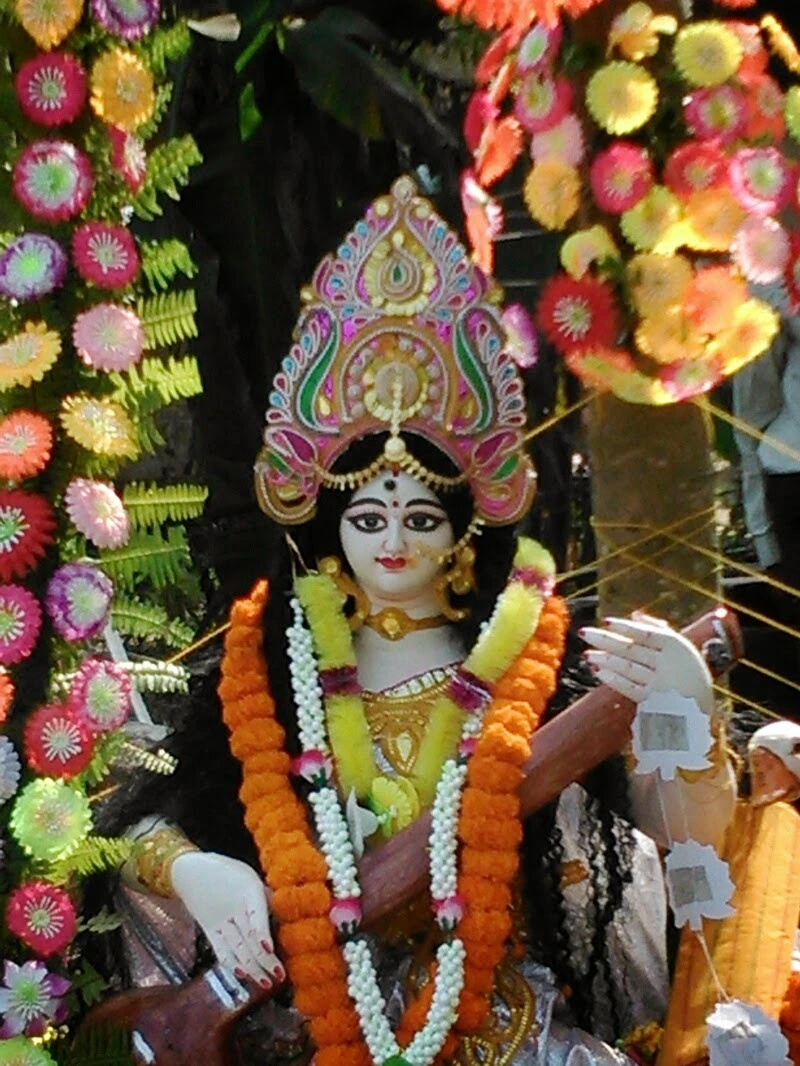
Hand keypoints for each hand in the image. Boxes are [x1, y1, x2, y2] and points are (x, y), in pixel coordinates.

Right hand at [170, 851, 283, 988]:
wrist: (190, 871)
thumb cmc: (227, 871)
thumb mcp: (249, 875)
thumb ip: (264, 895)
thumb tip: (282, 912)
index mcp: (248, 889)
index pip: (256, 914)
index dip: (262, 933)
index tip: (269, 949)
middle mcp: (233, 908)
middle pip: (249, 937)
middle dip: (264, 959)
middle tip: (279, 975)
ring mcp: (219, 922)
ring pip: (237, 948)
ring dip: (252, 967)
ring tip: (266, 982)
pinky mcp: (209, 930)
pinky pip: (220, 950)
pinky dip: (231, 963)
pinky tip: (243, 975)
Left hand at [580, 613, 712, 714]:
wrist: (699, 712)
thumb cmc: (687, 674)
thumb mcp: (682, 649)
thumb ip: (659, 630)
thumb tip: (635, 614)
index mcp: (676, 647)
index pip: (645, 633)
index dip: (624, 626)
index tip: (606, 621)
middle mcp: (667, 663)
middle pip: (631, 648)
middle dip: (605, 639)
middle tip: (584, 633)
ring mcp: (659, 683)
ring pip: (627, 667)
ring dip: (604, 659)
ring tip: (586, 654)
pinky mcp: (651, 701)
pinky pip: (628, 687)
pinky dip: (612, 679)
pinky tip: (597, 671)